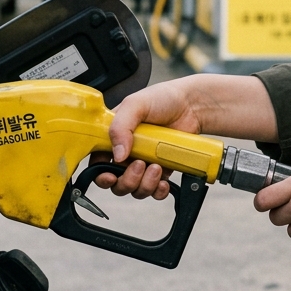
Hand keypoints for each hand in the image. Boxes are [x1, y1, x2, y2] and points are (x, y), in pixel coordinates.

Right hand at [92, 80, 203, 199]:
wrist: (192, 105)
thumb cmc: (162, 99)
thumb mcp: (135, 104)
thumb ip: (120, 126)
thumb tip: (117, 154)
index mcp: (114, 136)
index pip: (98, 161)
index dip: (101, 174)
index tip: (110, 176)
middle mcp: (126, 152)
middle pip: (116, 182)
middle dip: (126, 181)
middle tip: (140, 165)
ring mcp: (144, 163)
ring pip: (135, 189)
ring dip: (145, 184)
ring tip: (156, 167)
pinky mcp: (161, 170)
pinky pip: (155, 191)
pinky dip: (158, 191)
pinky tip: (163, 181)